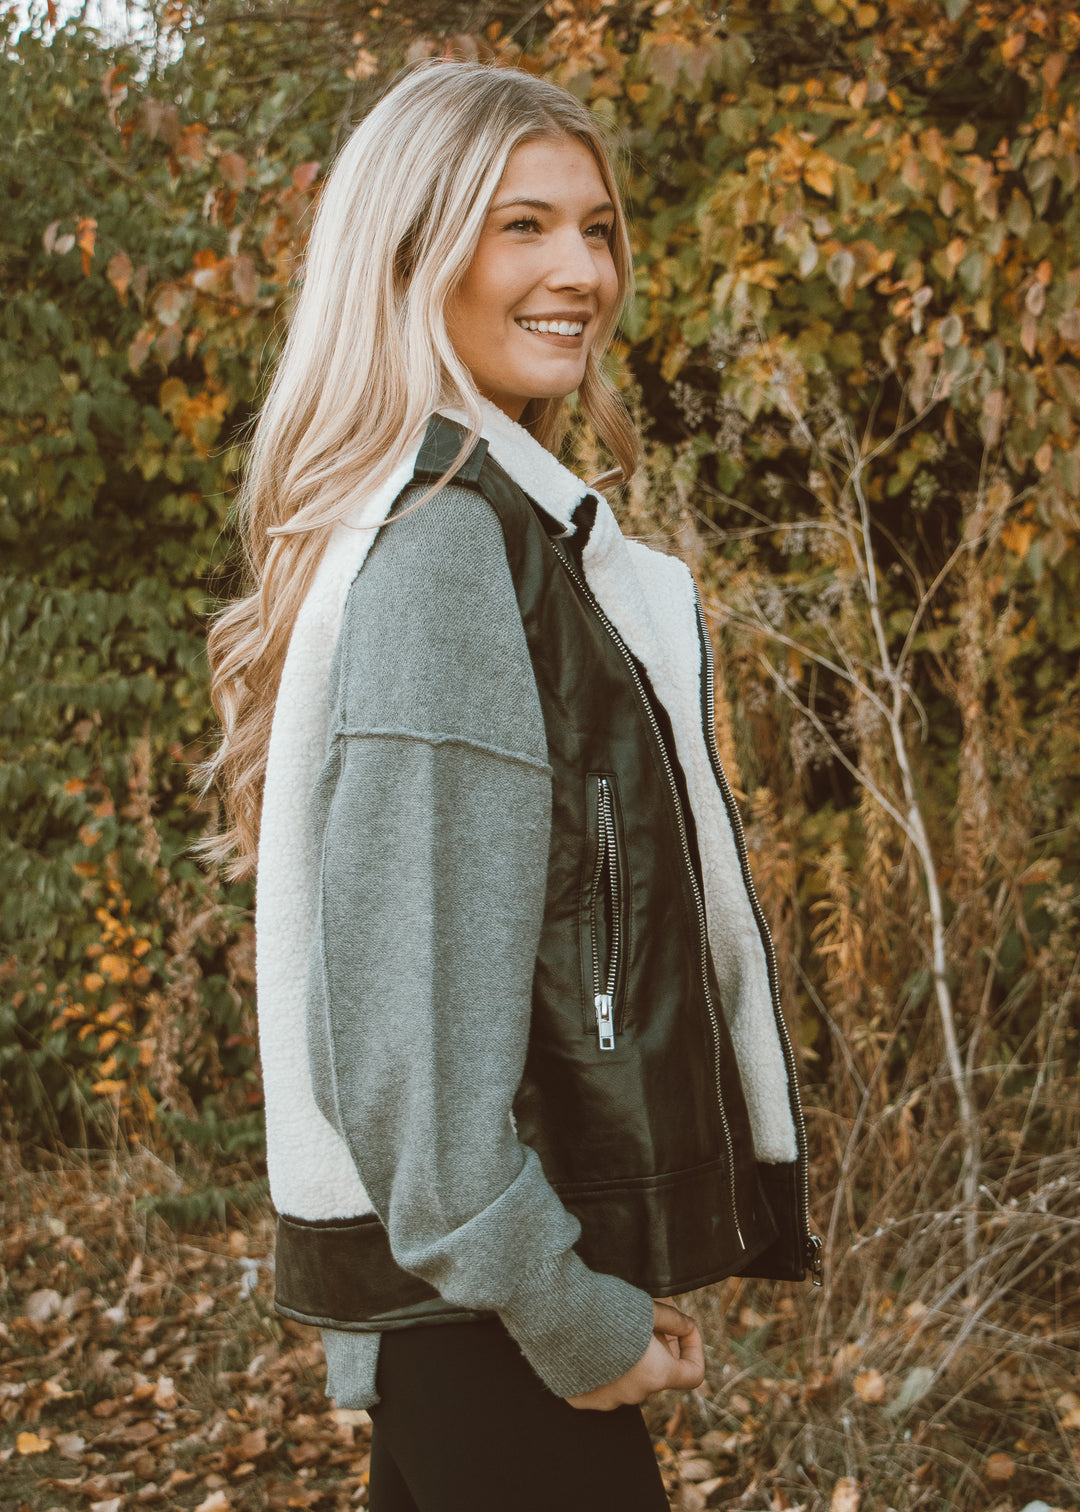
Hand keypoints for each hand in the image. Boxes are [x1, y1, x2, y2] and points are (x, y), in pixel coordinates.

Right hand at [563, 1297, 704, 1410]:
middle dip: (656, 1346)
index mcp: (656, 1376)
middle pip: (656, 1371)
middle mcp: (633, 1396)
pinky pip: (598, 1383)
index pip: (693, 1375)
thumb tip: (686, 1326)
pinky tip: (589, 1340)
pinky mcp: (579, 1399)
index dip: (694, 1348)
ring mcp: (605, 1402)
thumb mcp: (648, 1307)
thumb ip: (674, 1320)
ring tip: (611, 1325)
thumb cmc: (605, 1308)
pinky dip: (600, 1366)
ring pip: (627, 1378)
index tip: (682, 1329)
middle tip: (642, 1315)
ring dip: (628, 1356)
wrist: (556, 1315)